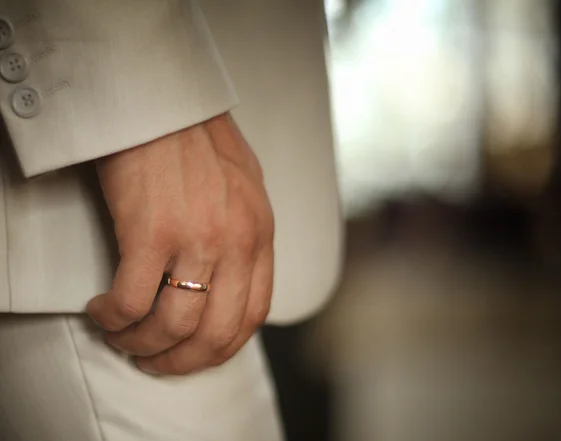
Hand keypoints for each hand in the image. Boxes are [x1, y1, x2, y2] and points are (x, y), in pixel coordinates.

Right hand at [86, 113, 274, 374]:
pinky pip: (133, 302)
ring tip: (123, 336)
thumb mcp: (246, 190)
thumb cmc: (198, 141)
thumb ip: (246, 237)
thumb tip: (230, 281)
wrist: (162, 102)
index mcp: (260, 234)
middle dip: (182, 361)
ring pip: (173, 326)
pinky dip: (115, 319)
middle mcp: (236, 242)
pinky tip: (103, 311)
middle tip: (155, 361)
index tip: (196, 354)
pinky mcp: (151, 233)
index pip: (254, 315)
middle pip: (216, 333)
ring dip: (142, 344)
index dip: (221, 347)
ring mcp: (196, 239)